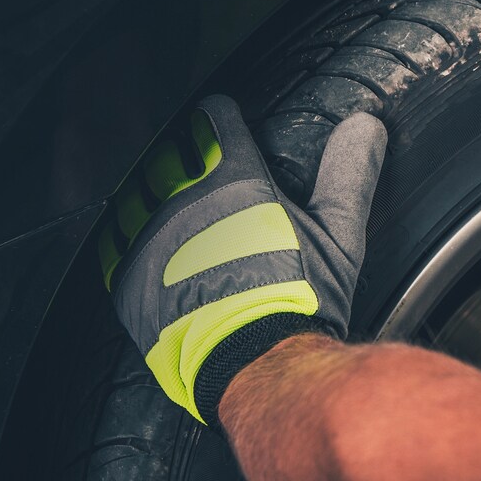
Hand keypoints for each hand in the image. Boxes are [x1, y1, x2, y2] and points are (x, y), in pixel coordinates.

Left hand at [100, 95, 386, 428]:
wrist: (256, 364)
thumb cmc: (301, 299)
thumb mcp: (340, 235)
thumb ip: (349, 174)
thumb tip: (366, 126)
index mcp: (237, 179)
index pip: (216, 120)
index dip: (220, 117)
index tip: (220, 118)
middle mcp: (186, 198)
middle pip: (170, 151)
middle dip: (181, 153)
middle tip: (193, 164)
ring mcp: (150, 235)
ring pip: (137, 188)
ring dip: (151, 190)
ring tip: (168, 204)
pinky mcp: (126, 274)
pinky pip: (114, 238)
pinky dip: (128, 235)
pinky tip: (147, 244)